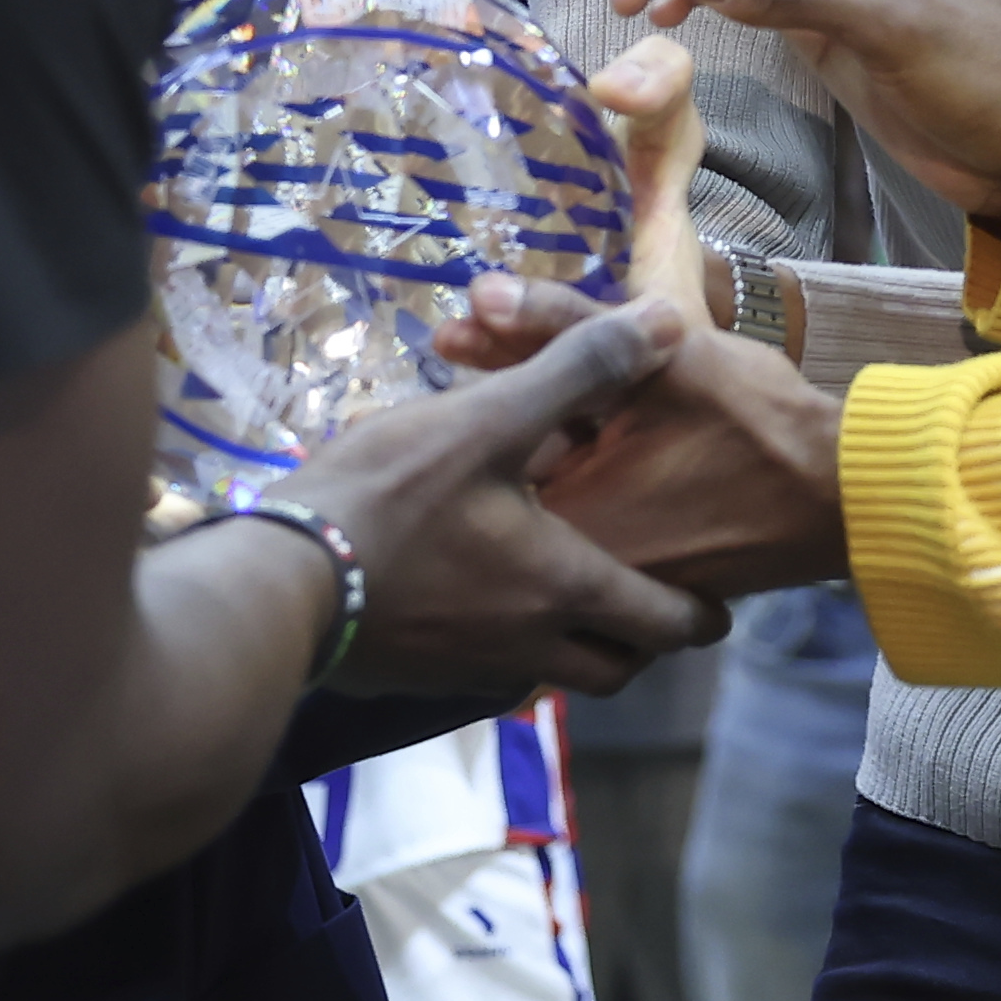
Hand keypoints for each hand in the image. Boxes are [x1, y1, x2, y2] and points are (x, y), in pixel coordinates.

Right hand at [278, 296, 728, 695]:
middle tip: (646, 606)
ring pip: (548, 676)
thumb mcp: (491, 418)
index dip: (700, 617)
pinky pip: (484, 672)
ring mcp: (468, 671)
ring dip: (571, 645)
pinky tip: (476, 595)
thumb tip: (668, 324)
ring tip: (562, 593)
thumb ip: (579, 369)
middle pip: (612, 670)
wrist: (281, 585)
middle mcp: (530, 646)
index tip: (718, 609)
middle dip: (640, 643)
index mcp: (565, 587)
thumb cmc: (393, 500)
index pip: (664, 624)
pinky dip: (503, 645)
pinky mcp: (415, 676)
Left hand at [441, 40, 847, 599]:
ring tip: (510, 373)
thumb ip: (567, 325)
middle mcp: (574, 562)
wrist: (843, 497)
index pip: (492, 439)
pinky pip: (582, 513)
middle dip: (493, 406)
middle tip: (462, 346)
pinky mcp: (638, 575)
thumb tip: (480, 291)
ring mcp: (606, 578)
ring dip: (531, 435)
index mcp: (566, 519)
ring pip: (546, 491)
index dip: (473, 375)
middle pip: (512, 469)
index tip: (449, 333)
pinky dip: (574, 467)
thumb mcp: (664, 360)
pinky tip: (581, 427)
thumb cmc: (757, 426)